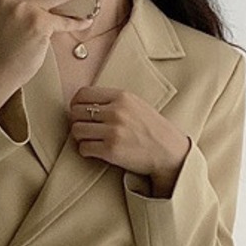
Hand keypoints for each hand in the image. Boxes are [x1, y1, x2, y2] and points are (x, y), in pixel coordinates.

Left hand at [67, 85, 191, 190]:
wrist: (169, 152)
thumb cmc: (153, 129)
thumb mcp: (137, 104)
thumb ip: (113, 100)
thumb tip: (84, 103)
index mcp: (122, 97)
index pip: (83, 94)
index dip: (76, 104)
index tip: (79, 111)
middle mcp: (116, 112)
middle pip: (76, 112)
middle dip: (77, 121)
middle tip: (84, 128)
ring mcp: (113, 131)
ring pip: (77, 130)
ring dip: (80, 137)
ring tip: (90, 140)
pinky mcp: (111, 151)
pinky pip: (84, 148)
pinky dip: (86, 150)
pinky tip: (95, 150)